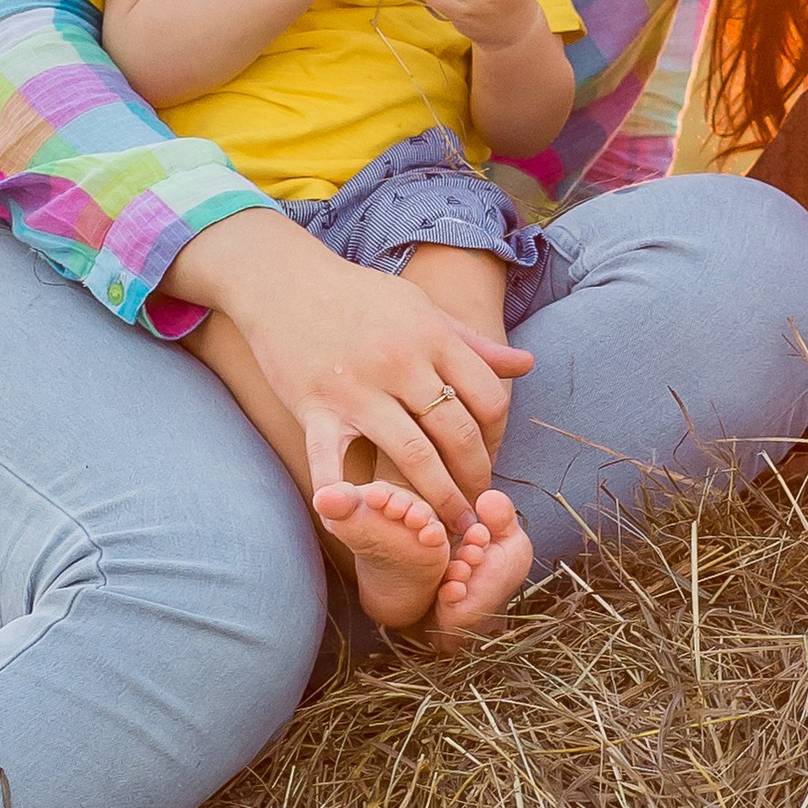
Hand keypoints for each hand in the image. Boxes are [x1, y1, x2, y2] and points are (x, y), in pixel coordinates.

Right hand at [165, 208, 534, 530]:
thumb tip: (526, 365)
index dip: (499, 435)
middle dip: (475, 476)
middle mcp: (400, 363)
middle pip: (457, 433)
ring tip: (448, 526)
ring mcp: (357, 389)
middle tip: (478, 505)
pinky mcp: (315, 409)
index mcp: (431, 336)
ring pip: (413, 456)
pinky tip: (366, 522)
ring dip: (437, 499)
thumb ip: (473, 343)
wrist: (281, 281)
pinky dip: (348, 499)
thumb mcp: (420, 307)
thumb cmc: (356, 294)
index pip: (488, 397)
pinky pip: (332, 464)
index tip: (493, 456)